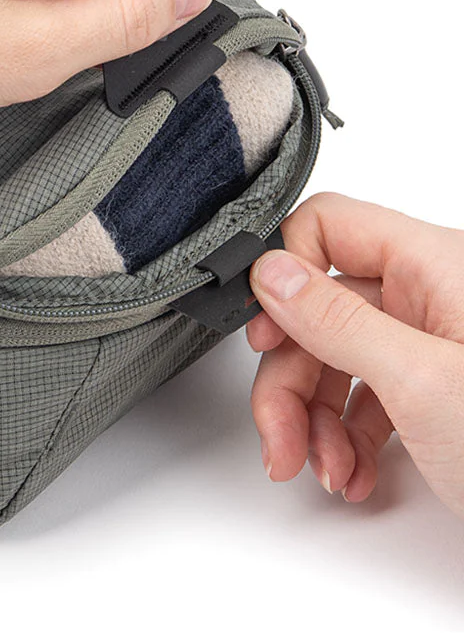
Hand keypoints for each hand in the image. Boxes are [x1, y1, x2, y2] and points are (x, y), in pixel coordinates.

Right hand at [246, 192, 463, 516]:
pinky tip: (350, 471)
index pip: (328, 227)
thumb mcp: (424, 384)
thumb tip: (271, 271)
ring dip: (311, 417)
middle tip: (281, 436)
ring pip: (336, 357)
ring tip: (321, 469)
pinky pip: (366, 394)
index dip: (284, 274)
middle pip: (321, 309)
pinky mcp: (436, 387)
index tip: (262, 332)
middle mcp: (434, 294)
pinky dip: (345, 436)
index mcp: (437, 265)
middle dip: (289, 377)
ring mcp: (435, 343)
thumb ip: (339, 320)